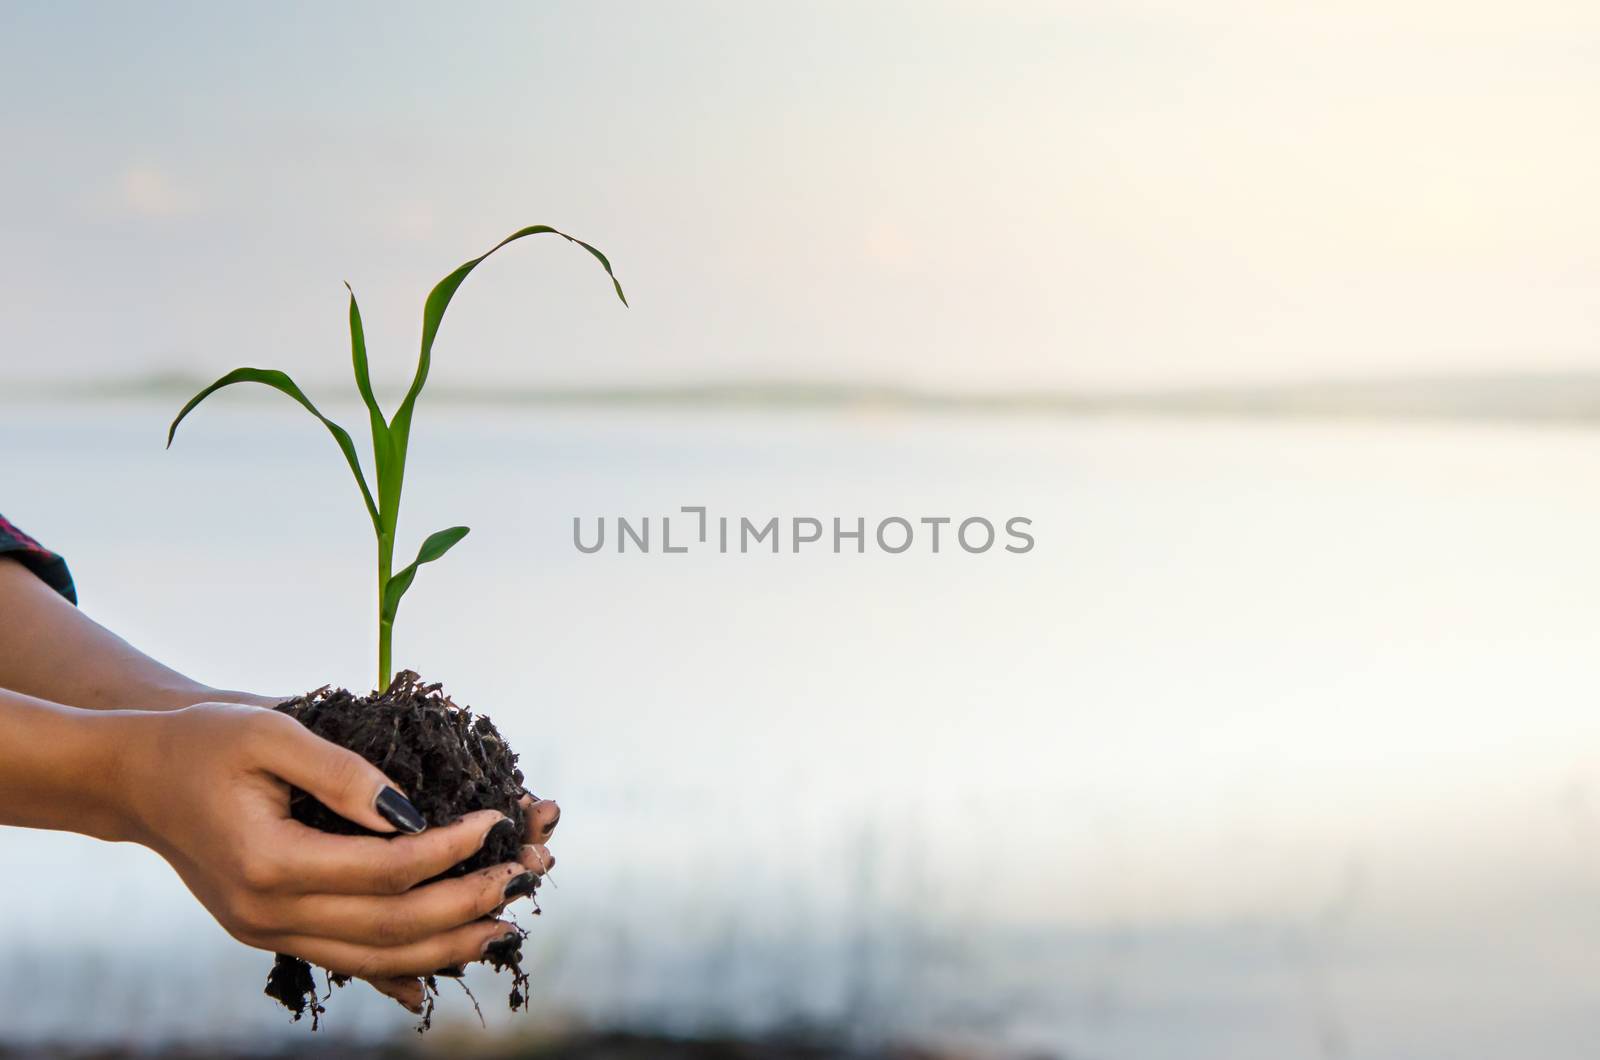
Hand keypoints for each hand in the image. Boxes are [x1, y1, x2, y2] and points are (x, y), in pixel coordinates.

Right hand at [112, 702, 559, 1010]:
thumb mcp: (272, 732)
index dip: (450, 847)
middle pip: (388, 926)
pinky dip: (395, 969)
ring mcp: (265, 931)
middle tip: (521, 878)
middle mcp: (265, 912)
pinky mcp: (269, 932)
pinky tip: (439, 970)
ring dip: (443, 946)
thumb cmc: (202, 742)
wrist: (132, 778)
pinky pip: (343, 962)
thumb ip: (344, 773)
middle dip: (464, 903)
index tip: (496, 818)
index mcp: (268, 863)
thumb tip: (413, 812)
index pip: (386, 869)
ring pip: (371, 958)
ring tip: (502, 926)